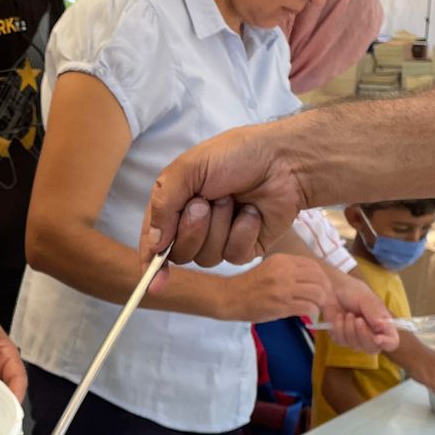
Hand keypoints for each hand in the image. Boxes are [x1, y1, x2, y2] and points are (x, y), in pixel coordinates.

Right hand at [142, 120, 310, 268]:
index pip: (155, 239)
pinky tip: (253, 212)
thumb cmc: (236, 155)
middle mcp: (196, 224)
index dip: (150, 260)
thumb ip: (163, 205)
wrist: (284, 160)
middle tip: (205, 202)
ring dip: (220, 226)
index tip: (150, 279)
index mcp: (176, 203)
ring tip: (234, 200)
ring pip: (207, 258)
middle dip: (191, 229)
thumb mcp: (189, 169)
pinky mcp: (246, 247)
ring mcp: (221, 237)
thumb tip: (154, 245)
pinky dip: (242, 231)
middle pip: (179, 253)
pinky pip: (234, 255)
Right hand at [222, 255, 397, 347]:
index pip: (313, 266)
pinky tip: (308, 316)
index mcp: (283, 260)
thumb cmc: (249, 286)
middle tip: (324, 302)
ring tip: (317, 309)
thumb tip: (313, 282)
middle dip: (326, 292)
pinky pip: (308, 307)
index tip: (322, 289)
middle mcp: (285, 271)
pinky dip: (312, 312)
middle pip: (320, 279)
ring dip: (321, 303)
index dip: (323, 279)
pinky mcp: (281, 304)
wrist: (229, 297)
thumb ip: (290, 272)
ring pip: (317, 293)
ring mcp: (283, 288)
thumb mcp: (270, 269)